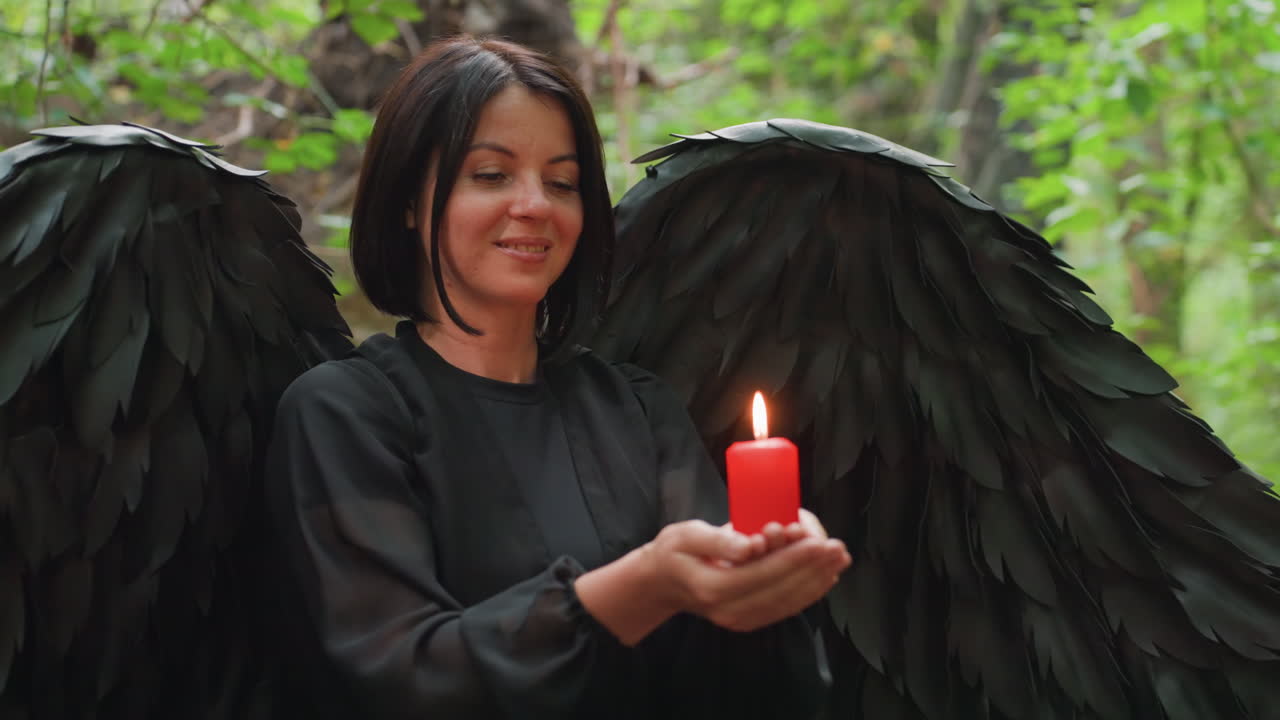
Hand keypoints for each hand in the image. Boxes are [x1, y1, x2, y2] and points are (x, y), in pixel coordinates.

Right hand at [645, 510, 849, 631]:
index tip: (818, 541)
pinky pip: (784, 607)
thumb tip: (751, 546)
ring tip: (839, 559)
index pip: (762, 573)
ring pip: (788, 602)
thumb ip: (719, 541)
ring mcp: (740, 619)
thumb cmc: (675, 552)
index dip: (793, 558)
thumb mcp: (687, 535)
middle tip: (838, 548)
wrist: (663, 583)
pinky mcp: (749, 620)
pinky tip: (825, 576)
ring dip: (817, 581)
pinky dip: (808, 592)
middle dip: (813, 568)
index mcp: (713, 587)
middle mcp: (729, 610)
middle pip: (780, 590)